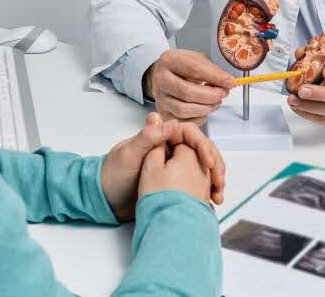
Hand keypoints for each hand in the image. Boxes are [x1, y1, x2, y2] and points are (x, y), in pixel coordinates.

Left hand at [101, 112, 225, 220]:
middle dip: (214, 166)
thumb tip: (166, 120)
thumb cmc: (112, 174)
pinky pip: (196, 184)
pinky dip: (205, 192)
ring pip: (202, 168)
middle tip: (219, 184)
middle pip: (201, 151)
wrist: (104, 200)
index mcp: (159, 137)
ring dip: (213, 181)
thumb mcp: (129, 155)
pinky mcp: (174, 183)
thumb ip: (146, 137)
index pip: (190, 134)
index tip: (209, 163)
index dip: (203, 146)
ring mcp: (172, 167)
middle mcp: (169, 149)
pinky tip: (210, 204)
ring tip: (217, 198)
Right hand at [142, 49, 235, 123]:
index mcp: (169, 60)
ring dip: (206, 108)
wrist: (164, 76)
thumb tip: (228, 83)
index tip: (230, 82)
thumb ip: (212, 70)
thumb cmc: (183, 68)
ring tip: (216, 102)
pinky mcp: (163, 112)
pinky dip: (198, 118)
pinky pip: (182, 121)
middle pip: (186, 92)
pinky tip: (204, 110)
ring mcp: (160, 97)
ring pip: (183, 110)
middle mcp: (161, 79)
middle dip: (210, 96)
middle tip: (223, 93)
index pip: (193, 69)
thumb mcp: (198, 60)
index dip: (214, 77)